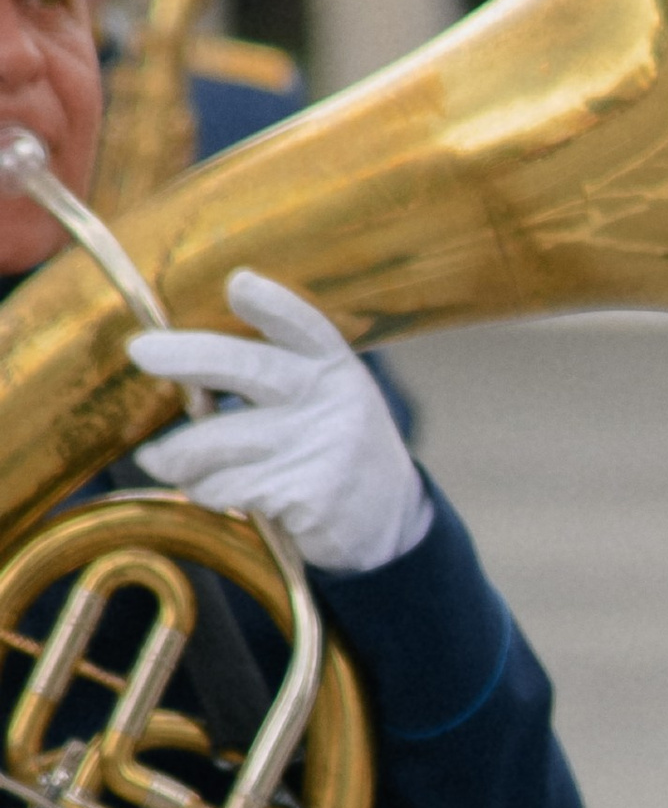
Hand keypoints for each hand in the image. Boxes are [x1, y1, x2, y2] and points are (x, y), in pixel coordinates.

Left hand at [129, 270, 431, 575]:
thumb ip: (269, 382)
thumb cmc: (329, 448)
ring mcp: (316, 448)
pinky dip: (204, 491)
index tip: (238, 283)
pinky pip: (222, 487)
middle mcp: (329, 400)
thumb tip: (184, 385)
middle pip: (248, 368)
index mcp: (333, 367)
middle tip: (140, 350)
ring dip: (177, 457)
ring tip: (165, 460)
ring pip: (213, 442)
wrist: (387, 523)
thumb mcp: (321, 399)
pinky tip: (214, 491)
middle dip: (186, 357)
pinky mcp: (301, 495)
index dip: (271, 305)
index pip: (304, 327)